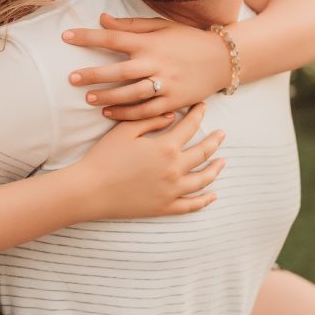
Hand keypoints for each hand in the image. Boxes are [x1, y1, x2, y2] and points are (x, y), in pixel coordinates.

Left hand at [64, 13, 231, 119]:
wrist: (222, 59)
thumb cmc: (187, 40)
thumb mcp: (161, 27)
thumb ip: (130, 25)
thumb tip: (102, 19)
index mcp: (150, 43)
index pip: (113, 38)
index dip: (88, 37)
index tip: (66, 36)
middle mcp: (156, 64)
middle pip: (118, 71)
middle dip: (93, 74)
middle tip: (71, 78)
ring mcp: (165, 85)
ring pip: (131, 94)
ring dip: (107, 97)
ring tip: (88, 98)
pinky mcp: (173, 102)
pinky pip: (146, 111)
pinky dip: (126, 114)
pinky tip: (108, 114)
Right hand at [76, 103, 224, 218]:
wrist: (91, 189)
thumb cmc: (104, 157)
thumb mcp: (125, 131)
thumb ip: (150, 121)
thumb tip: (172, 115)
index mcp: (166, 147)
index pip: (190, 127)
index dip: (198, 114)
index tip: (203, 106)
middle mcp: (175, 169)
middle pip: (202, 152)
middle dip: (214, 140)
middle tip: (222, 133)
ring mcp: (172, 190)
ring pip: (202, 179)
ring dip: (215, 169)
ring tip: (222, 162)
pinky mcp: (165, 207)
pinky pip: (191, 205)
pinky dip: (204, 200)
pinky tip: (212, 195)